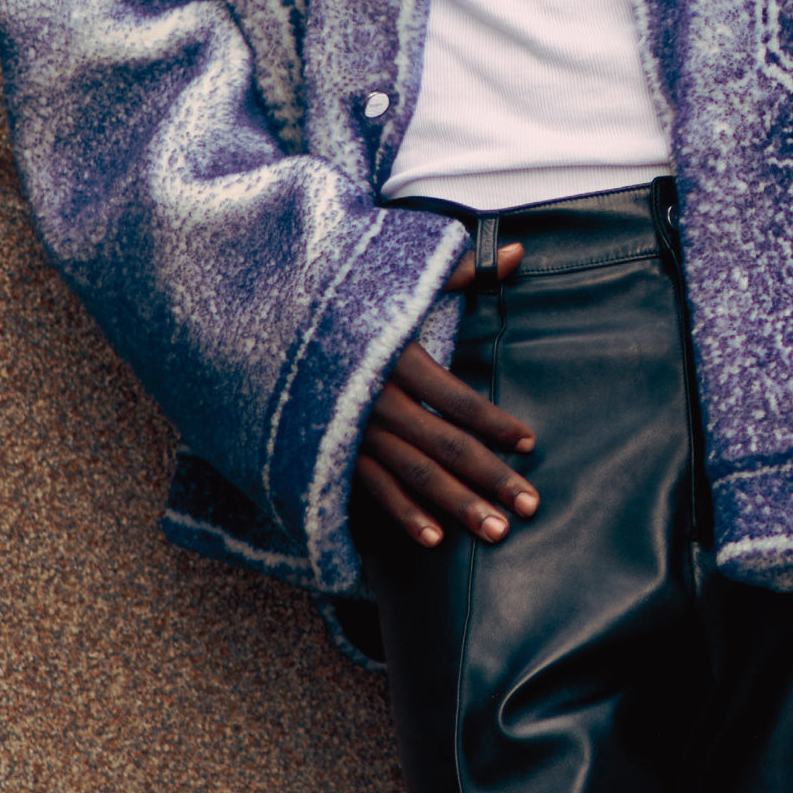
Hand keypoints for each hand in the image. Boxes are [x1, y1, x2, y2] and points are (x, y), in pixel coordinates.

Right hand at [355, 244, 540, 547]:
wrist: (262, 316)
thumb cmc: (343, 293)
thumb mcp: (400, 273)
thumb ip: (462, 270)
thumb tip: (521, 252)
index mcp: (395, 354)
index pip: (458, 399)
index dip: (496, 423)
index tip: (529, 443)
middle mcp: (376, 397)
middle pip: (444, 444)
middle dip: (489, 477)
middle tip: (530, 506)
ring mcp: (352, 428)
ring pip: (413, 474)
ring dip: (456, 506)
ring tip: (497, 532)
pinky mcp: (332, 448)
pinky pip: (372, 489)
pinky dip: (402, 515)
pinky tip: (435, 540)